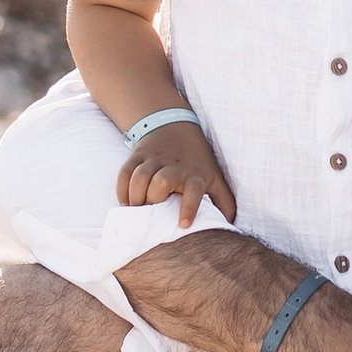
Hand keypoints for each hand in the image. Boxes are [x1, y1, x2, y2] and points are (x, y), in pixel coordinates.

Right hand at [115, 122, 237, 225]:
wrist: (174, 126)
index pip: (194, 190)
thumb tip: (229, 225)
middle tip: (153, 214)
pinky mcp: (137, 155)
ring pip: (140, 178)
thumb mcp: (215, 177)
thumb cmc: (197, 160)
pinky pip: (125, 173)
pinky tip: (127, 203)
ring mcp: (153, 159)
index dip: (189, 207)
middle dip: (154, 201)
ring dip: (136, 197)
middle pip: (160, 183)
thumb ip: (223, 202)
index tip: (183, 224)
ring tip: (138, 210)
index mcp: (194, 175)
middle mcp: (174, 167)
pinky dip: (122, 190)